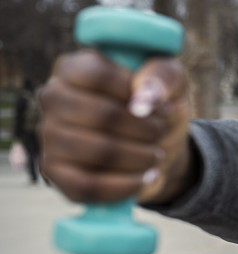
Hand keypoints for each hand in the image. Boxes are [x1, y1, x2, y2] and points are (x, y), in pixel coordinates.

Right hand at [38, 49, 192, 204]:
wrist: (158, 146)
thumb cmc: (158, 105)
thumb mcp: (172, 82)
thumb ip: (163, 76)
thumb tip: (144, 97)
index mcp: (75, 67)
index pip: (96, 75)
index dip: (135, 93)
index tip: (162, 106)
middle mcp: (53, 98)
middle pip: (100, 115)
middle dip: (144, 128)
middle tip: (160, 132)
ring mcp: (50, 136)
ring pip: (98, 151)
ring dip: (139, 156)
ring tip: (156, 154)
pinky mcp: (55, 172)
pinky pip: (88, 185)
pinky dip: (126, 184)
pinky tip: (146, 177)